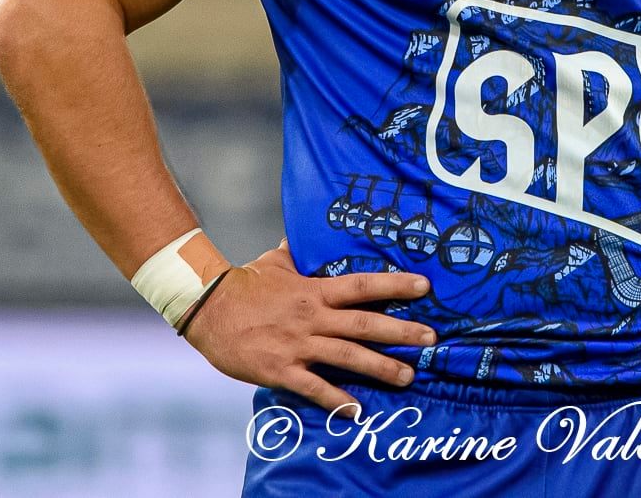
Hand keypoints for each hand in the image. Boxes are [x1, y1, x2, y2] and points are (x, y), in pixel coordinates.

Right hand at [182, 241, 437, 412]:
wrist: (207, 308)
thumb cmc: (244, 283)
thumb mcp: (276, 260)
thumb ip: (300, 251)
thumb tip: (311, 229)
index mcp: (314, 291)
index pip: (362, 286)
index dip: (394, 286)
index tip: (425, 287)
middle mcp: (312, 318)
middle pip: (365, 324)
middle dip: (401, 332)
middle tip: (432, 339)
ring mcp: (298, 345)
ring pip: (348, 358)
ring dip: (381, 367)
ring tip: (409, 377)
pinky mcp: (281, 370)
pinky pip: (314, 388)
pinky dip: (336, 401)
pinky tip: (357, 412)